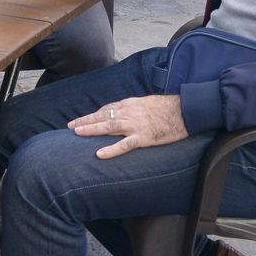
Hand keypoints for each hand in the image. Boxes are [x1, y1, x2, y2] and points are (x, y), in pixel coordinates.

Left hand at [69, 95, 187, 158]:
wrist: (184, 110)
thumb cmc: (168, 107)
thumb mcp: (147, 102)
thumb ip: (133, 107)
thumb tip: (123, 111)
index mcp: (130, 104)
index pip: (107, 109)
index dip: (93, 114)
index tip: (82, 119)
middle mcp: (129, 113)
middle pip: (102, 116)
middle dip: (85, 121)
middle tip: (71, 126)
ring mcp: (135, 126)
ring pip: (108, 126)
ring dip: (91, 129)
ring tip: (77, 133)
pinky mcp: (143, 138)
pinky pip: (124, 145)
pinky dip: (111, 149)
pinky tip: (99, 154)